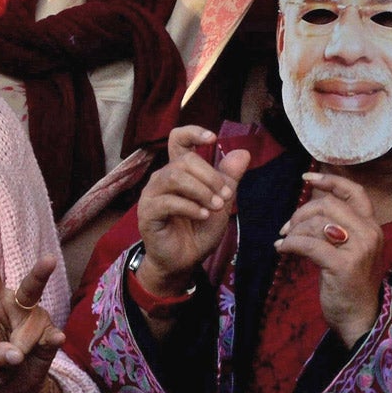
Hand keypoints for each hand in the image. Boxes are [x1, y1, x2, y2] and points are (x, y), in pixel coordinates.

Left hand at [0, 211, 64, 392]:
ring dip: (14, 356)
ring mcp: (37, 320)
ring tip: (6, 369)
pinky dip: (33, 360)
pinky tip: (25, 366)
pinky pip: (48, 344)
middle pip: (30, 285)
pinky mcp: (51, 338)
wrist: (13, 391)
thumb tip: (18, 354)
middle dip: (40, 273)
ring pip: (31, 333)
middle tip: (49, 260)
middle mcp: (18, 305)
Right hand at [137, 126, 249, 293]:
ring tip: (216, 206)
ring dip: (201, 190)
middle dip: (210, 176)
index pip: (177, 139)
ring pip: (175, 176)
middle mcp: (162, 177)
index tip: (213, 138)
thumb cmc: (199, 229)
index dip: (192, 132)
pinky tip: (203, 215)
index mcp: (178, 170)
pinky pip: (168, 201)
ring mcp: (152, 194)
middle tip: (226, 196)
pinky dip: (190, 207)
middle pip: (183, 160)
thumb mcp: (221, 202)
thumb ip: (229, 178)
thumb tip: (243, 153)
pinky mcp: (148, 212)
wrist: (185, 260)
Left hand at [277, 172, 384, 347]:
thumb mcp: (348, 248)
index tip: (306, 178)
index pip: (355, 192)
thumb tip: (311, 202)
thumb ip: (336, 225)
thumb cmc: (348, 281)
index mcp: (372, 226)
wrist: (360, 317)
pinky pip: (309, 244)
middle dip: (301, 212)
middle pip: (328, 205)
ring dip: (294, 230)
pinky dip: (290, 244)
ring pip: (317, 223)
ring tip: (285, 241)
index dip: (330, 181)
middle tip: (287, 227)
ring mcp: (359, 250)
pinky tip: (282, 250)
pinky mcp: (344, 266)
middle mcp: (370, 234)